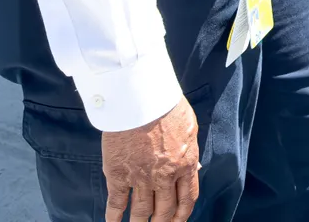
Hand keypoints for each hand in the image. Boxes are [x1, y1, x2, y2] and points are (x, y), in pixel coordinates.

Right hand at [102, 98, 199, 221]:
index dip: (182, 215)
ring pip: (141, 211)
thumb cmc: (166, 106)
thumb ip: (190, 151)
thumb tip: (193, 168)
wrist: (139, 99)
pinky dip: (114, 218)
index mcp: (185, 164)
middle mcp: (165, 176)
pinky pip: (116, 203)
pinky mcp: (118, 175)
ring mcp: (140, 178)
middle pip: (164, 210)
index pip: (187, 199)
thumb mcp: (190, 127)